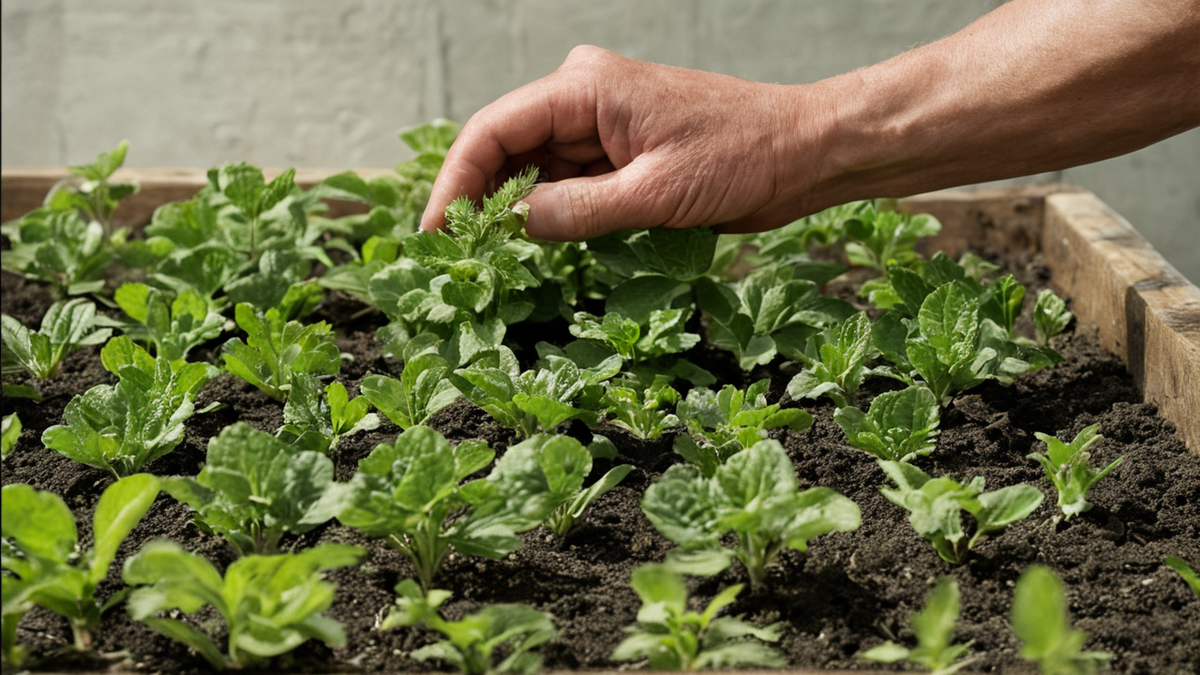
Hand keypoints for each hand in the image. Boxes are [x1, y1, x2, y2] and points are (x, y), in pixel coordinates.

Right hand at [420, 46, 828, 240]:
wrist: (806, 151)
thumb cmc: (744, 157)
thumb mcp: (653, 195)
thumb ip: (575, 212)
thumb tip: (508, 225)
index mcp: (586, 87)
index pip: (493, 130)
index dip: (456, 182)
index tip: (437, 231)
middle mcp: (585, 95)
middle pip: (506, 147)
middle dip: (479, 199)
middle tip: (458, 254)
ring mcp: (602, 122)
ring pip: (535, 167)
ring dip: (514, 209)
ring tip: (489, 257)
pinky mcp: (620, 149)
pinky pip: (568, 179)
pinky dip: (550, 210)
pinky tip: (535, 243)